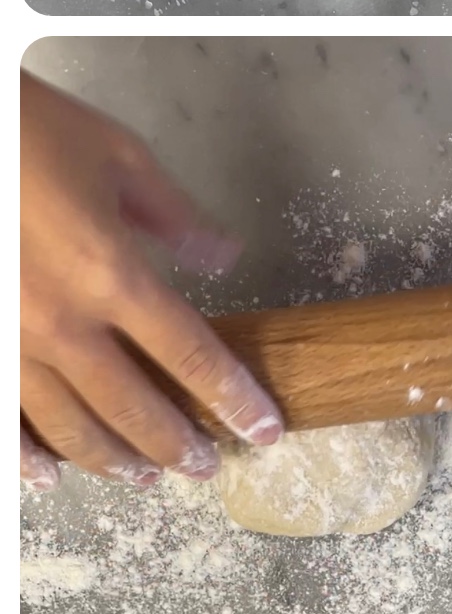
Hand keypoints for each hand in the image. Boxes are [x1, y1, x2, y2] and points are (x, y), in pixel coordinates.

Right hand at [19, 73, 279, 488]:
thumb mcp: (123, 159)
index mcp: (112, 274)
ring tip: (144, 478)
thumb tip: (221, 258)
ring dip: (109, 458)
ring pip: (65, 425)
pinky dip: (26, 456)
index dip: (232, 397)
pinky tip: (47, 477)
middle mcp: (60, 323)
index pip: (190, 353)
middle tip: (205, 467)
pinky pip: (3, 419)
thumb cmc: (36, 136)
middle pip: (130, 405)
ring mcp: (8, 343)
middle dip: (175, 444)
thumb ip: (176, 217)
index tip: (263, 429)